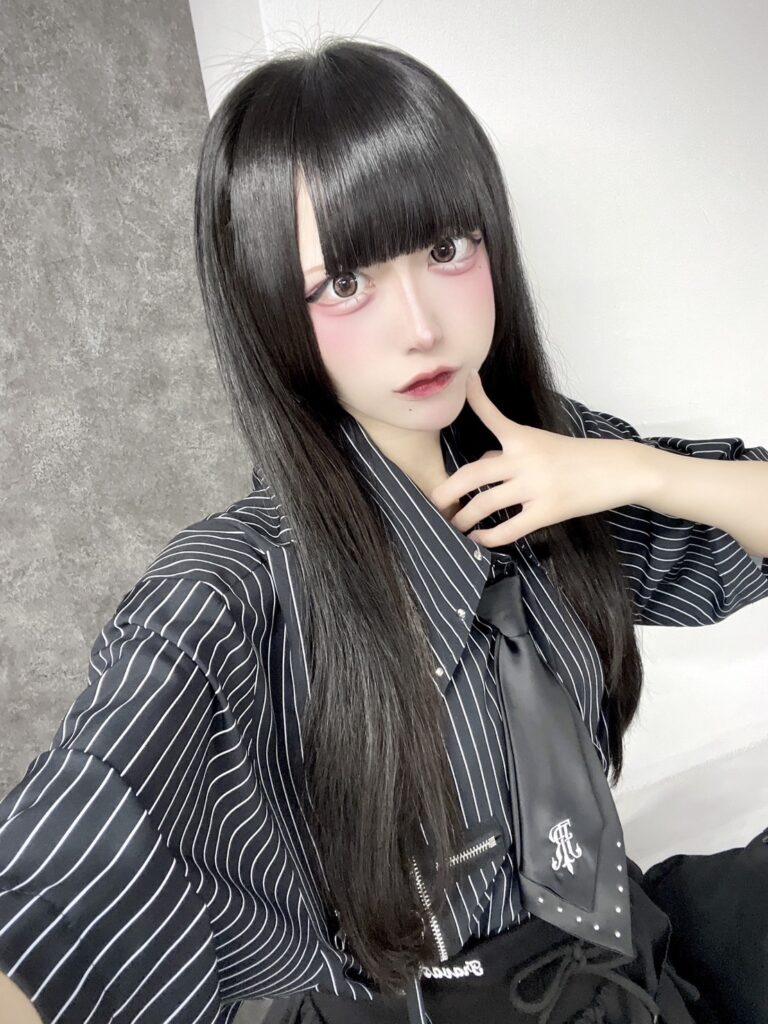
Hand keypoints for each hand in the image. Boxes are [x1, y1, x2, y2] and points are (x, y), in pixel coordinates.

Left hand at [430, 371, 646, 547]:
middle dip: (446, 491)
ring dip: (463, 519)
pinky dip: (489, 536)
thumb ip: (507, 452)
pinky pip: (509, 528)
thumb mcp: (541, 444)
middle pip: (473, 474)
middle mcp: (525, 459)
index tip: (464, 381)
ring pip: (485, 504)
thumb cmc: (577, 456)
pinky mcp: (548, 511)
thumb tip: (480, 463)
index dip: (476, 398)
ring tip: (454, 525)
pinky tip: (479, 539)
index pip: (492, 416)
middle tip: (433, 502)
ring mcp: (535, 486)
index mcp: (523, 438)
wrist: (618, 470)